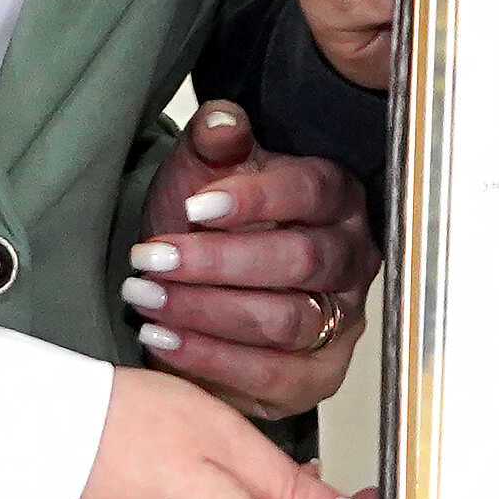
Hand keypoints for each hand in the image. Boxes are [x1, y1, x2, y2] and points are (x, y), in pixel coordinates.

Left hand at [127, 100, 378, 417]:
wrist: (194, 286)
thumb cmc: (205, 224)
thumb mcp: (202, 171)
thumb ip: (215, 140)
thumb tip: (222, 122)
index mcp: (335, 197)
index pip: (310, 191)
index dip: (254, 200)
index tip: (193, 207)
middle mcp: (351, 259)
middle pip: (300, 260)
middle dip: (218, 263)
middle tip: (153, 258)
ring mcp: (341, 322)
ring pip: (284, 320)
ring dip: (207, 311)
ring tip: (147, 298)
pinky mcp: (316, 377)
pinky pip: (271, 374)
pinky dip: (211, 359)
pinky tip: (163, 339)